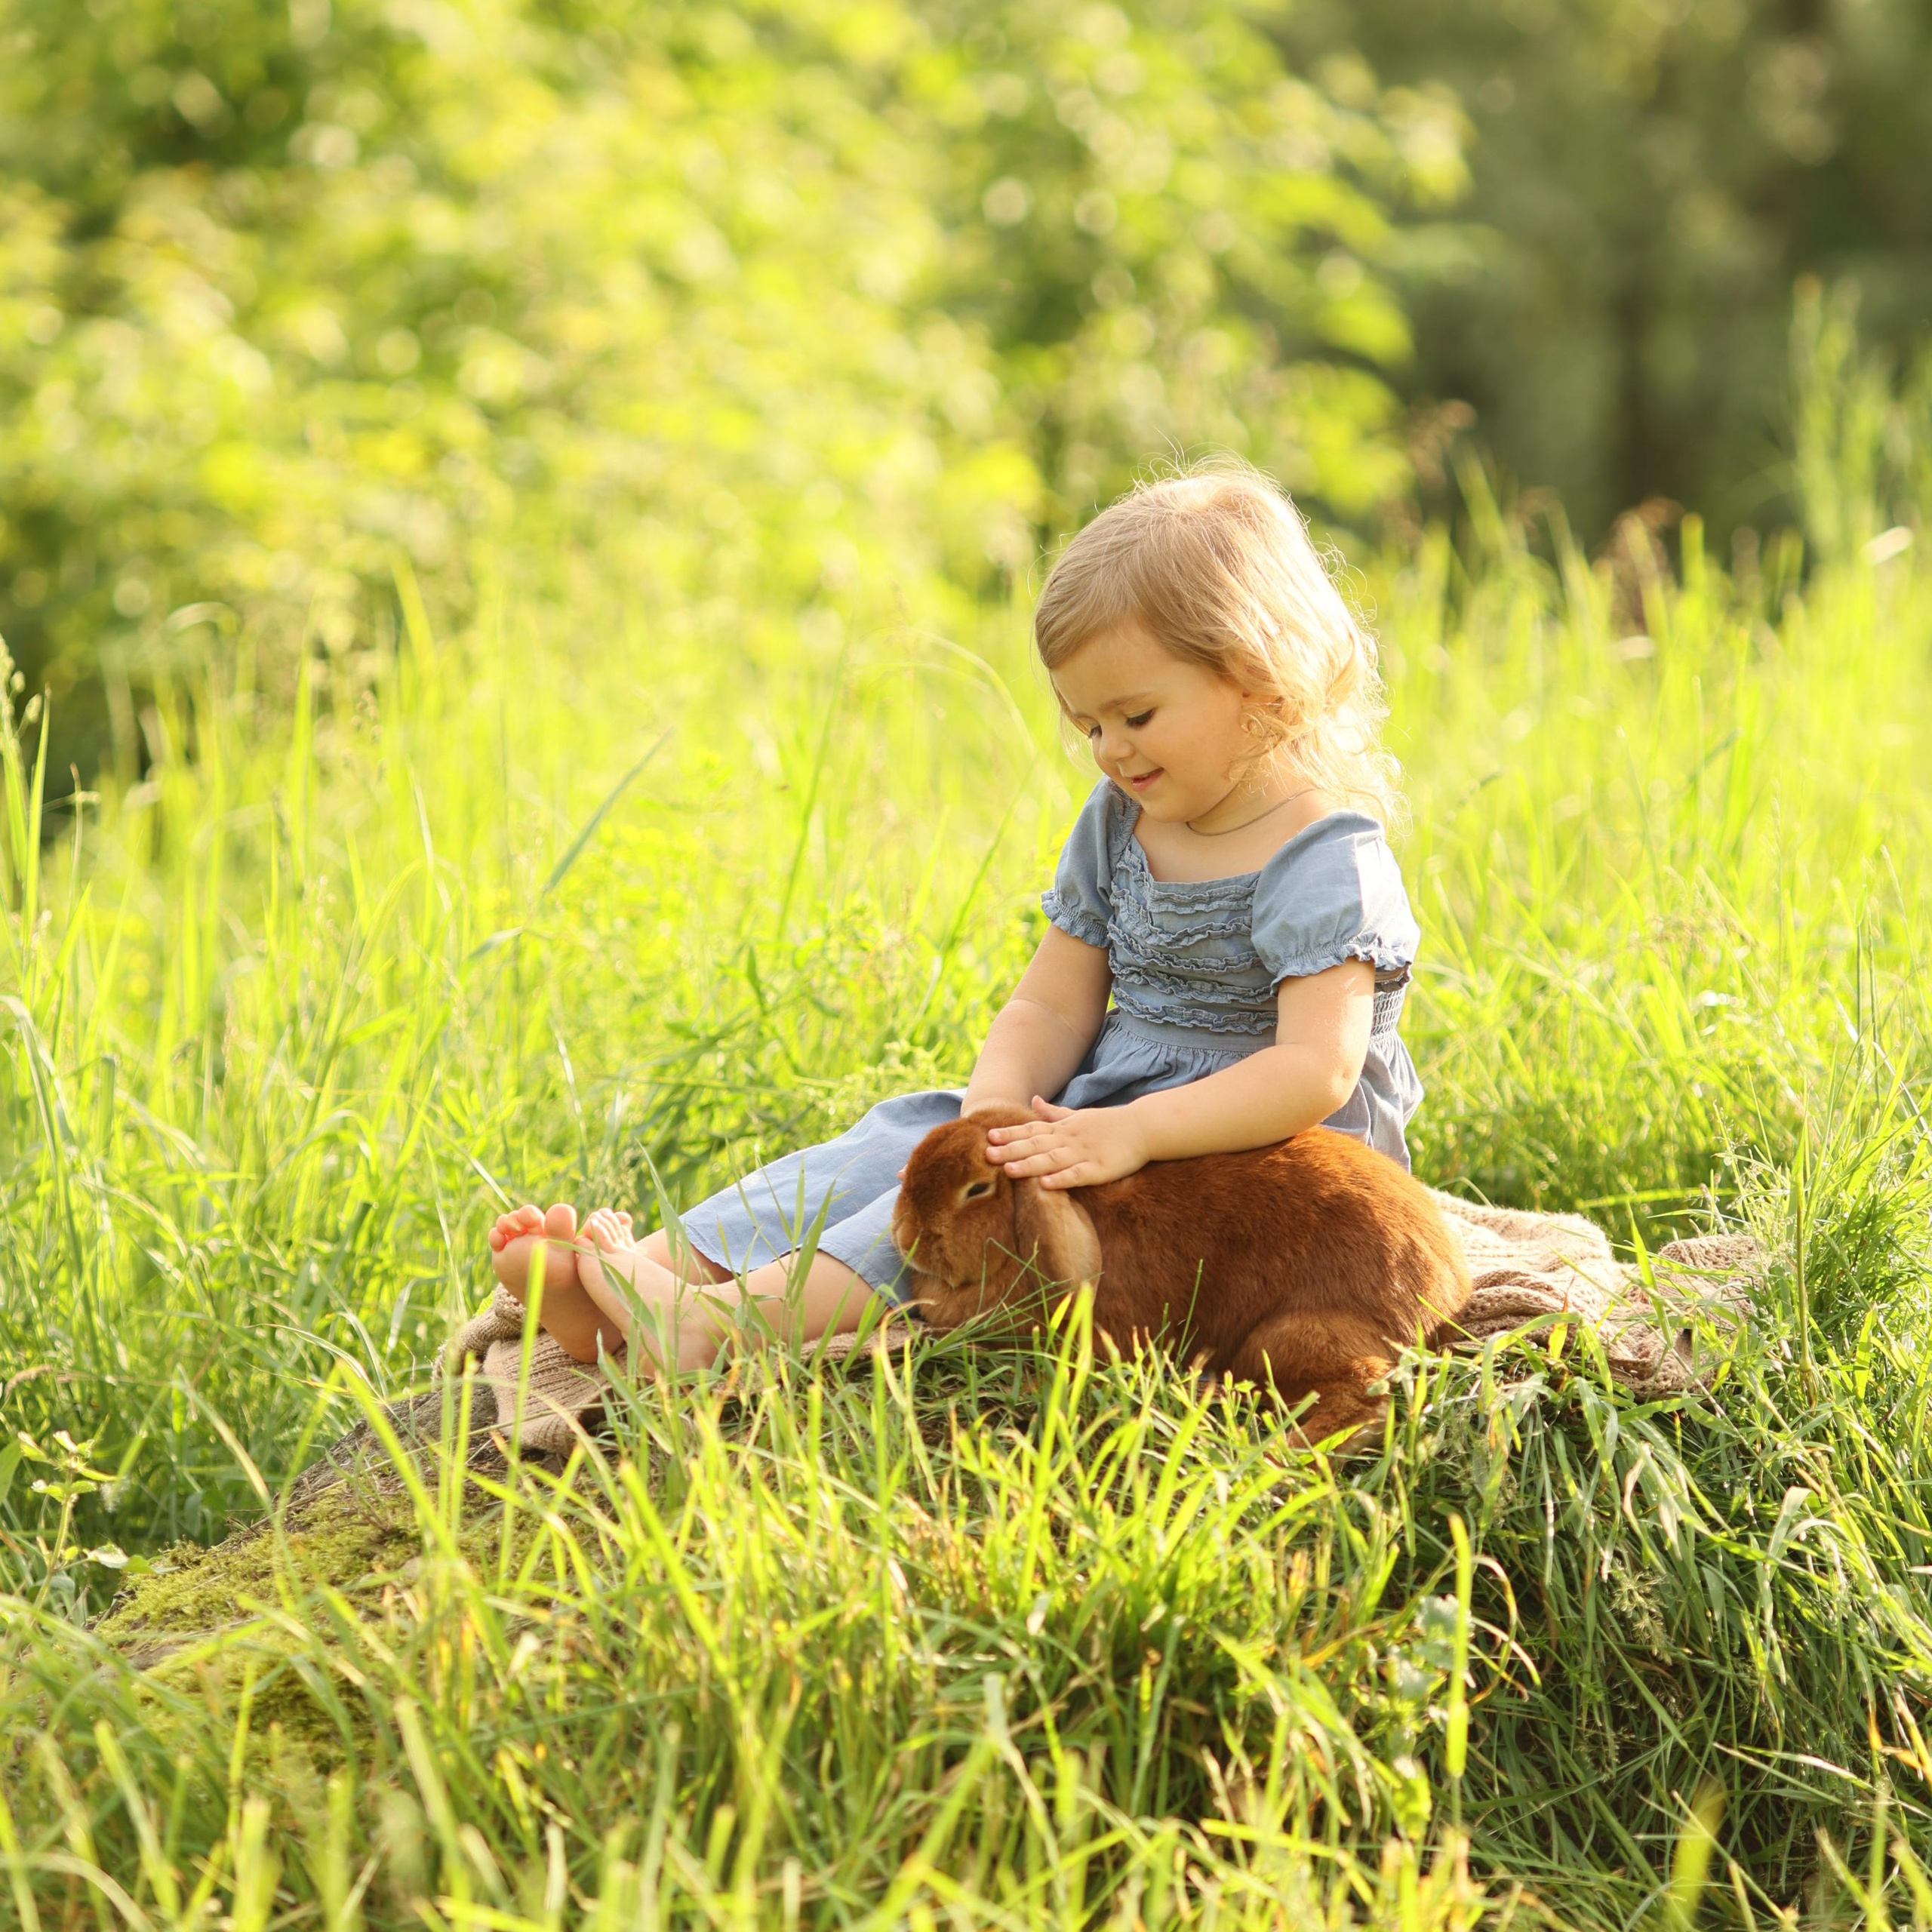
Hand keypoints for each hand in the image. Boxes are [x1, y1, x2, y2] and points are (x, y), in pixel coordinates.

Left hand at [981, 1096, 1150, 1188]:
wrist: (1143, 1127)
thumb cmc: (1109, 1124)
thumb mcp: (1078, 1115)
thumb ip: (1054, 1113)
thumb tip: (1034, 1100)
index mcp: (1064, 1129)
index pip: (1032, 1130)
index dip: (1011, 1134)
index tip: (989, 1136)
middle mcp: (1069, 1140)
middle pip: (1036, 1145)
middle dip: (1011, 1149)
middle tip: (987, 1154)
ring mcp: (1084, 1154)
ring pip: (1052, 1160)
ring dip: (1029, 1164)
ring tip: (1008, 1169)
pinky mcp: (1099, 1169)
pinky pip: (1077, 1175)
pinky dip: (1061, 1179)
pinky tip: (1045, 1184)